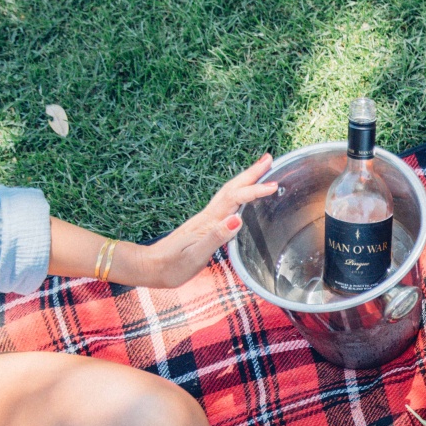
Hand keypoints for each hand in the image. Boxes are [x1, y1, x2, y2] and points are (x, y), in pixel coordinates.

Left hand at [135, 153, 277, 288]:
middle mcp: (208, 216)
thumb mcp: (195, 255)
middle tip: (269, 158)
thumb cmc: (172, 265)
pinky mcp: (205, 225)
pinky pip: (226, 203)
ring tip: (261, 169)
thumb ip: (215, 237)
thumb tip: (236, 219)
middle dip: (251, 173)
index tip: (274, 185)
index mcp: (208, 222)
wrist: (151, 267)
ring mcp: (206, 220)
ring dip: (245, 179)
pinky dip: (239, 193)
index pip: (235, 199)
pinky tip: (243, 197)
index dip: (255, 191)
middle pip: (232, 188)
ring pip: (229, 193)